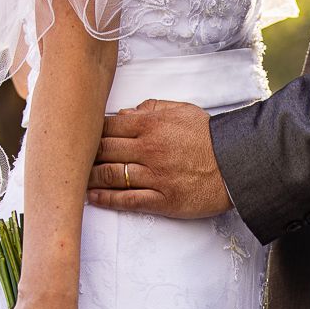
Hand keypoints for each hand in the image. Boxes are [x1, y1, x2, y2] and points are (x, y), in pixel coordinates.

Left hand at [86, 100, 232, 217]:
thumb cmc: (211, 137)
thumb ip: (152, 108)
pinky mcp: (162, 200)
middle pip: (103, 150)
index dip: (90, 131)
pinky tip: (92, 198)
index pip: (108, 126)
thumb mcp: (183, 110)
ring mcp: (154, 176)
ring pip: (109, 175)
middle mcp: (148, 150)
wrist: (238, 164)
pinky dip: (106, 199)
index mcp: (151, 125)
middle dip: (84, 154)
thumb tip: (125, 113)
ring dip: (89, 177)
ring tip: (76, 179)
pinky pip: (126, 200)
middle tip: (71, 159)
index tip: (81, 136)